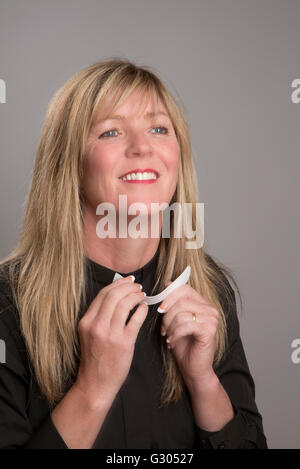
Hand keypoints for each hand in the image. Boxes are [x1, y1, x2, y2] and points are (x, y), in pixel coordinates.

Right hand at [75, 276, 147, 404]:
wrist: (95, 384)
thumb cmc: (95, 358)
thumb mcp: (89, 334)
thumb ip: (99, 316)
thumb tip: (116, 295)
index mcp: (86, 322)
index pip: (102, 295)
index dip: (117, 284)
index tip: (127, 281)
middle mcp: (96, 326)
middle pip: (114, 296)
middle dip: (128, 287)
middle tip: (137, 286)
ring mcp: (110, 334)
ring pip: (125, 304)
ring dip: (136, 296)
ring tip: (142, 295)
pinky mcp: (124, 343)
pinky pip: (136, 319)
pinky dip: (142, 310)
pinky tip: (144, 308)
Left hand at [160, 281, 218, 387]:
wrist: (193, 368)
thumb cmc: (184, 344)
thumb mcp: (175, 320)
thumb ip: (173, 303)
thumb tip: (167, 283)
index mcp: (202, 303)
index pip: (184, 288)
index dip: (169, 296)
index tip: (161, 309)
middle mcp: (210, 309)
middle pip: (181, 300)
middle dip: (167, 315)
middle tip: (163, 328)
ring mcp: (211, 319)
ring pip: (181, 313)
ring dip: (170, 326)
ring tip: (168, 335)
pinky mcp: (209, 330)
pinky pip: (186, 325)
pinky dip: (175, 334)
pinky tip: (172, 341)